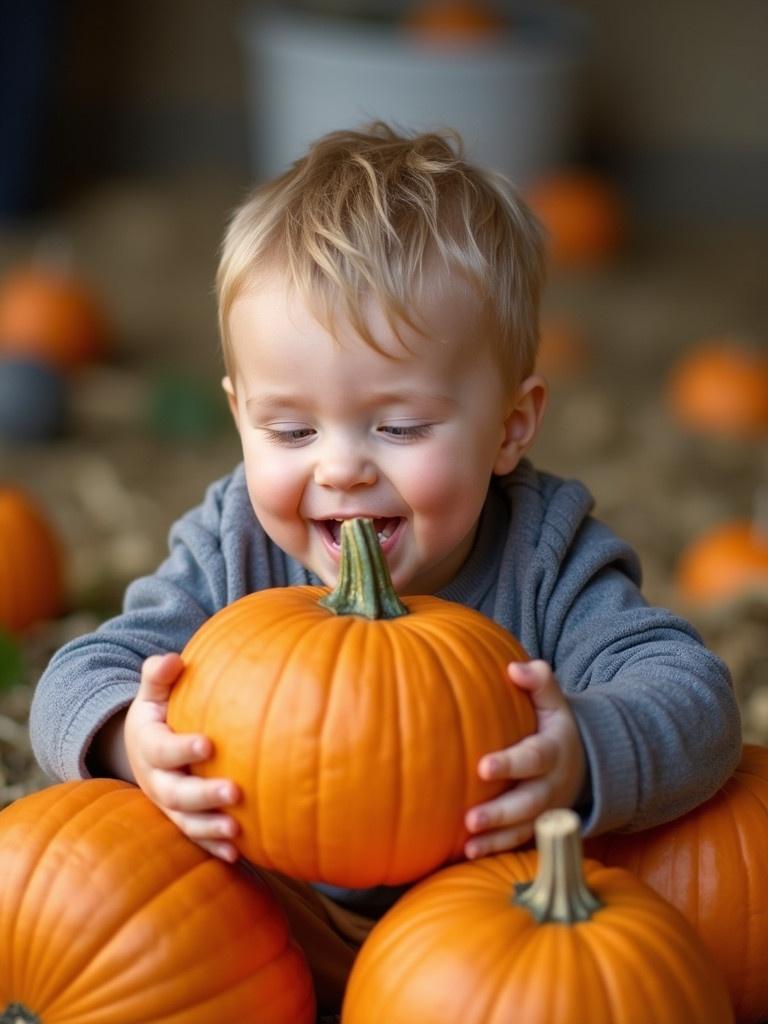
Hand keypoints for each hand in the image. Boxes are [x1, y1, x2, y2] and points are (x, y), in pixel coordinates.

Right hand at [124, 652, 240, 862]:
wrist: (144, 745)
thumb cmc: (160, 710)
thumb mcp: (153, 692)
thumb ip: (158, 675)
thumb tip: (172, 660)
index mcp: (148, 745)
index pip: (163, 749)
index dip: (182, 749)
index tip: (208, 744)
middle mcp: (155, 779)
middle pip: (174, 793)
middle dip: (203, 795)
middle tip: (234, 791)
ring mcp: (167, 803)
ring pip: (184, 821)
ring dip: (209, 827)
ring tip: (236, 830)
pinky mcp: (181, 819)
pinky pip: (195, 837)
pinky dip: (212, 847)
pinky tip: (237, 854)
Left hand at [464, 659, 585, 858]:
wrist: (584, 761)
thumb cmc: (554, 724)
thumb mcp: (555, 699)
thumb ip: (539, 680)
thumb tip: (515, 669)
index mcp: (555, 750)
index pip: (534, 758)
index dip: (511, 763)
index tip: (483, 766)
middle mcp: (553, 784)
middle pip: (529, 802)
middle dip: (501, 812)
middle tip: (471, 819)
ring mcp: (547, 810)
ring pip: (525, 829)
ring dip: (497, 838)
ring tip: (469, 844)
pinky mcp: (539, 825)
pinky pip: (520, 841)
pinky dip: (497, 849)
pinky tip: (469, 853)